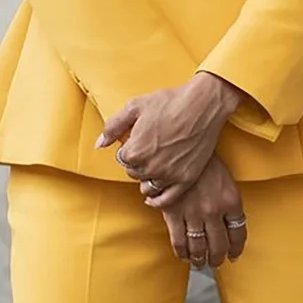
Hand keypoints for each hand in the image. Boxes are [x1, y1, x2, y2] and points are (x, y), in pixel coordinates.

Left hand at [95, 72, 243, 205]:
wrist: (203, 104)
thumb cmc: (169, 102)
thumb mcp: (134, 107)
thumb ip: (113, 127)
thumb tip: (99, 145)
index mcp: (134, 151)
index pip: (122, 159)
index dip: (130, 148)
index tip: (140, 139)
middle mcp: (150, 167)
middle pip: (134, 173)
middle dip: (139, 162)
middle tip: (151, 147)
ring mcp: (169, 175)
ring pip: (148, 186)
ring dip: (149, 177)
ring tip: (157, 162)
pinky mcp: (186, 179)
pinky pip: (166, 199)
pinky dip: (158, 200)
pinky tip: (154, 196)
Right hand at [158, 155, 247, 269]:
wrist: (180, 144)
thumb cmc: (205, 159)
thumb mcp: (226, 178)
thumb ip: (229, 201)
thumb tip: (229, 221)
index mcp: (231, 200)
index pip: (238, 233)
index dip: (236, 248)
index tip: (234, 255)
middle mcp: (214, 210)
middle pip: (219, 245)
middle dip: (218, 257)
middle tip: (216, 262)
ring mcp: (193, 213)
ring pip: (199, 247)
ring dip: (200, 258)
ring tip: (200, 262)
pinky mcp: (173, 213)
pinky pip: (179, 241)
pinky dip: (182, 252)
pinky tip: (184, 255)